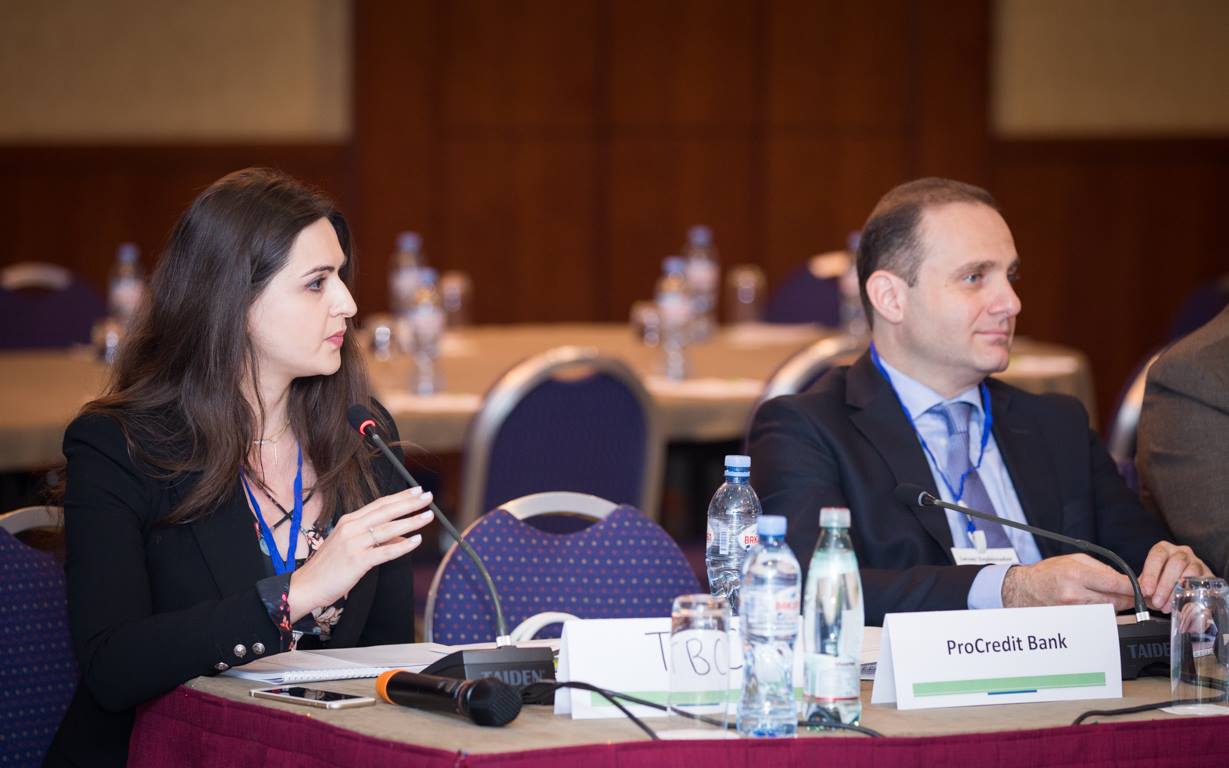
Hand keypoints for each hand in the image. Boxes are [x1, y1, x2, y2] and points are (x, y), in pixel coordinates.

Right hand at [287, 487, 434, 621]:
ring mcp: (354, 544)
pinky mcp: (357, 561)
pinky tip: (417, 541)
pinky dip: (403, 546)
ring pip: (388, 529)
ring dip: (411, 521)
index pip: (379, 504)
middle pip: (386, 511)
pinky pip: (385, 552)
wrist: (306, 585)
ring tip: (428, 516)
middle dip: (409, 503)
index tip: (417, 490)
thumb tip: (401, 538)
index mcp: (349, 521)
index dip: (400, 496)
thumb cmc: (328, 567)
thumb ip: (374, 539)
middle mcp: (351, 528)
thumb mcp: (349, 546)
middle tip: (428, 496)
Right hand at [1001, 554, 1136, 610]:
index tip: (1144, 588)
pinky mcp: (1072, 621)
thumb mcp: (1074, 560)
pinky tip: (1096, 605)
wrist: (1024, 590)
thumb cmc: (1047, 573)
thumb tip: (1122, 579)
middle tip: (1134, 595)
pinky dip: (1102, 612)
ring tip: (1108, 597)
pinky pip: (1097, 618)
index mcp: (1077, 574)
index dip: (1134, 587)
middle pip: (1116, 601)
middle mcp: (1075, 594)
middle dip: (1128, 598)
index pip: (1116, 583)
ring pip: (1108, 611)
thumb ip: (1101, 568)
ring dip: (1114, 605)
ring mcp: (1073, 611)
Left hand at [1137, 541, 1209, 611]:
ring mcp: (1196, 562)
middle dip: (1164, 585)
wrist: (1179, 586)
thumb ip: (1138, 585)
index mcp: (1163, 549)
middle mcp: (1181, 553)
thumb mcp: (1147, 581)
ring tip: (1167, 606)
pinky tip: (1183, 604)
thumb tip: (1127, 591)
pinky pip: (1203, 583)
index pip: (1157, 556)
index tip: (1146, 590)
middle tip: (1157, 602)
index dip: (1151, 574)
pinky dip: (1192, 595)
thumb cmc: (1160, 581)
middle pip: (1175, 564)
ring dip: (1177, 591)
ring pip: (1190, 572)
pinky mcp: (1207, 575)